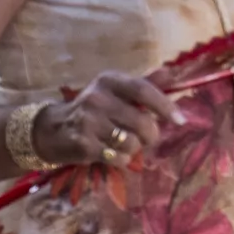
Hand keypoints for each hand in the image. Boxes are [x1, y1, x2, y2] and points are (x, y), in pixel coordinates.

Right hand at [34, 71, 177, 169]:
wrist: (54, 129)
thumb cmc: (93, 109)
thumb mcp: (114, 91)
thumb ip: (143, 84)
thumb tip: (171, 73)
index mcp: (108, 81)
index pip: (142, 90)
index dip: (165, 105)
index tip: (180, 119)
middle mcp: (97, 98)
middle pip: (142, 122)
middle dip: (151, 134)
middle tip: (147, 137)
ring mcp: (89, 122)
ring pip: (132, 142)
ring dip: (135, 148)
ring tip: (123, 143)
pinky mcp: (84, 145)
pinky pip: (119, 158)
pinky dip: (123, 159)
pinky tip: (113, 153)